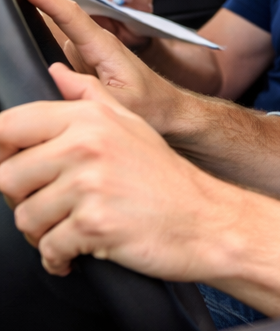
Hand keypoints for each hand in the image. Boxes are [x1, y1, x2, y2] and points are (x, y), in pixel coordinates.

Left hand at [0, 68, 235, 279]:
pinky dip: (59, 258)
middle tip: (55, 206)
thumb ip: (90, 95)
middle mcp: (86, 146)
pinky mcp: (93, 224)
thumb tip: (57, 72)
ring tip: (73, 227)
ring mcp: (90, 185)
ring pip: (24, 218)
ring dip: (43, 232)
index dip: (1, 153)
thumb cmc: (168, 178)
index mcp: (90, 119)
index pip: (8, 126)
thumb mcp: (133, 124)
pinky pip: (48, 249)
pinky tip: (80, 250)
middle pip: (6, 177)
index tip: (17, 169)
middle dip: (25, 200)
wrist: (207, 220)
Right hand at [17, 0, 185, 134]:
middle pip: (58, 17)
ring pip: (55, 34)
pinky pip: (59, 50)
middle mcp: (95, 45)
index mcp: (106, 47)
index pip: (71, 15)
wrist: (170, 111)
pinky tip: (27, 41)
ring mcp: (88, 54)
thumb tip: (55, 75)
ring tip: (11, 4)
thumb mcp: (122, 103)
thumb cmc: (153, 105)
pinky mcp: (84, 65)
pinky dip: (42, 43)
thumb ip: (90, 92)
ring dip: (36, 21)